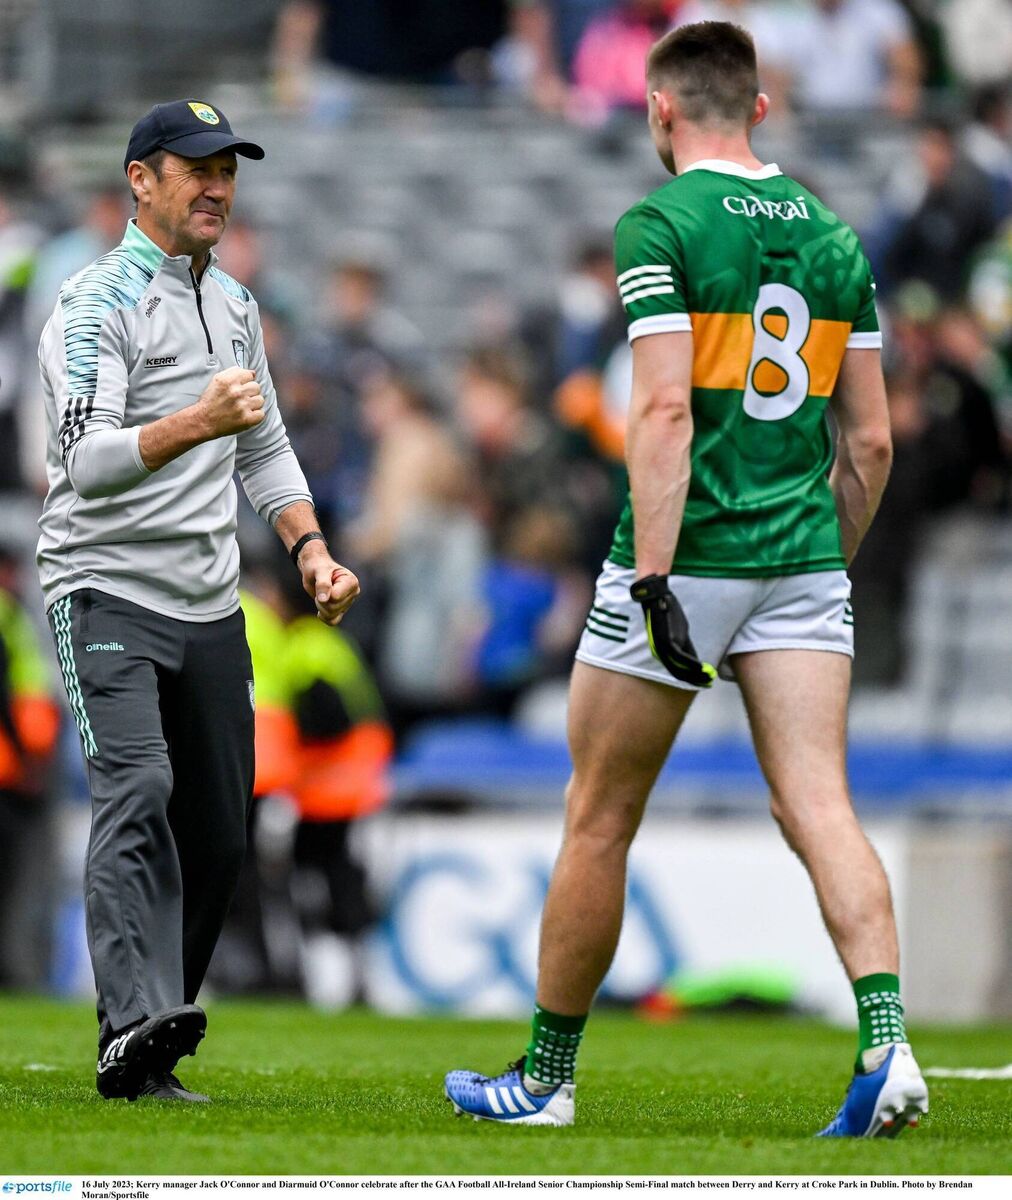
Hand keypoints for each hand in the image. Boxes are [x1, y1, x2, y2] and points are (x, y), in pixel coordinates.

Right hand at [196, 367, 264, 437]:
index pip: (249, 374)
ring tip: (242, 407)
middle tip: (240, 399)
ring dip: (253, 404)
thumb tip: (253, 373)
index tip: (240, 387)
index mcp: (228, 380)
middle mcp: (236, 392)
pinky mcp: (247, 419)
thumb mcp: (217, 380)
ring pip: (260, 400)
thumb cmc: (210, 402)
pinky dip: (255, 416)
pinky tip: (246, 415)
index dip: (245, 381)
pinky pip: (261, 414)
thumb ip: (235, 373)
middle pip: (256, 387)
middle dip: (249, 393)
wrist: (203, 421)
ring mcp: (242, 406)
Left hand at [299, 542, 359, 625]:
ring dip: (321, 607)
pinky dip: (324, 616)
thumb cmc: (318, 567)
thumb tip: (324, 600)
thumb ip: (323, 584)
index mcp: (351, 582)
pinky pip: (332, 621)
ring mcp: (348, 603)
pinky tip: (321, 608)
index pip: (336, 597)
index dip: (324, 592)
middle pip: (334, 607)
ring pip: (332, 615)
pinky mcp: (341, 610)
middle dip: (321, 601)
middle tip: (319, 589)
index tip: (321, 581)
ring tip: (320, 595)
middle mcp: (353, 593)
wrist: (315, 570)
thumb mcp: (319, 571)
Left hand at [630, 574, 715, 688]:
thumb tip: (691, 653)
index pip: (676, 669)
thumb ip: (682, 642)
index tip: (701, 681)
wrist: (656, 597)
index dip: (689, 677)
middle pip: (678, 671)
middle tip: (707, 683)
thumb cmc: (666, 611)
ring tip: (708, 678)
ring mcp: (663, 647)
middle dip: (694, 679)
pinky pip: (681, 657)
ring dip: (695, 674)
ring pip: (680, 667)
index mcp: (662, 650)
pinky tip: (702, 668)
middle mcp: (661, 651)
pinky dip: (692, 665)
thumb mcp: (676, 630)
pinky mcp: (667, 641)